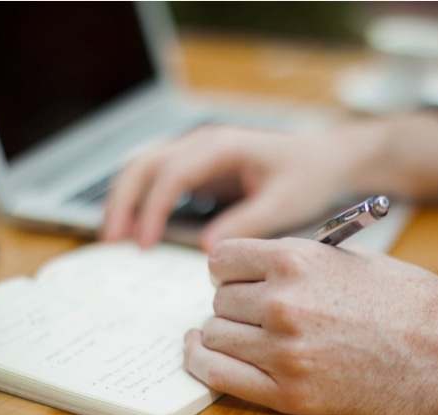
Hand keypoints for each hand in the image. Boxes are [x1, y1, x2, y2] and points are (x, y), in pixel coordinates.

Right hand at [102, 125, 364, 250]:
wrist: (325, 159)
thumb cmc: (308, 177)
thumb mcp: (283, 204)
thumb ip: (247, 223)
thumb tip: (208, 249)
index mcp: (223, 147)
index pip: (172, 173)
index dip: (152, 208)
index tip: (144, 243)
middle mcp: (204, 142)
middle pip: (145, 163)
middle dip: (122, 200)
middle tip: (112, 241)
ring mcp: (198, 151)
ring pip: (144, 165)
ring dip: (124, 197)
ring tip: (114, 236)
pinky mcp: (199, 165)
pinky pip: (158, 176)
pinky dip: (140, 198)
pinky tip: (135, 226)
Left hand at [183, 237, 437, 414]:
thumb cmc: (406, 300)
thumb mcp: (347, 257)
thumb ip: (293, 259)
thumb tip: (251, 267)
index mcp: (296, 260)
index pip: (221, 259)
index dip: (228, 268)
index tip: (234, 277)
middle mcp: (283, 303)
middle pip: (218, 299)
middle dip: (232, 302)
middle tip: (252, 308)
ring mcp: (284, 351)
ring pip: (214, 335)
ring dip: (224, 333)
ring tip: (244, 333)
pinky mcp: (290, 393)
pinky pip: (220, 376)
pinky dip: (205, 363)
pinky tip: (205, 353)